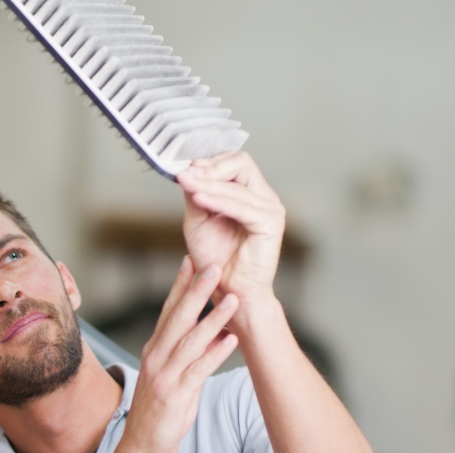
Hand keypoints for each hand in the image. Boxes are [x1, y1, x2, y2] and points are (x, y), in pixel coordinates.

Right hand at [114, 257, 239, 452]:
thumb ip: (185, 354)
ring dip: (213, 318)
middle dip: (196, 290)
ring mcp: (164, 377)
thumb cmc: (156, 414)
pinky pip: (198, 370)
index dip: (180, 285)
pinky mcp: (175, 396)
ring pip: (190, 341)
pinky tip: (230, 340)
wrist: (139, 449)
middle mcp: (156, 359)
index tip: (192, 261)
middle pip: (178, 318)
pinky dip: (215, 354)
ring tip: (232, 299)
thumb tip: (211, 332)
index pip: (167, 311)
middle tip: (212, 265)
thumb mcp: (167, 377)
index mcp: (154, 351)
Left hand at [176, 152, 284, 306]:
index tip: (184, 168)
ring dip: (207, 183)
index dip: (208, 162)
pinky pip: (242, 206)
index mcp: (250, 193)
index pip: (234, 161)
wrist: (229, 291)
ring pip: (237, 184)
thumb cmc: (216, 259)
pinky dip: (218, 200)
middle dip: (210, 168)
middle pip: (241, 162)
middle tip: (185, 174)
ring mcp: (271, 208)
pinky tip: (198, 198)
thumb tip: (189, 170)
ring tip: (185, 183)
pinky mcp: (271, 223)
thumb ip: (196, 195)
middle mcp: (264, 197)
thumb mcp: (198, 220)